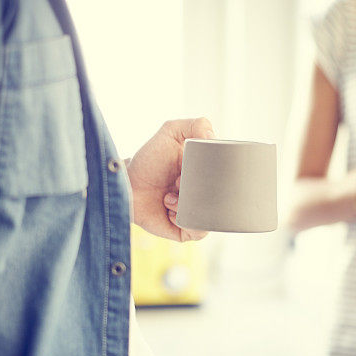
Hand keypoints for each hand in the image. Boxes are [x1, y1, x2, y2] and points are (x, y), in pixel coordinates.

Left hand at [126, 118, 214, 241]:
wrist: (127, 184)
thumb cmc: (148, 160)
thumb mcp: (171, 131)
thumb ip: (196, 124)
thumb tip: (215, 137)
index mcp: (209, 175)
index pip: (228, 177)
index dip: (214, 172)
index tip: (191, 166)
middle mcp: (206, 195)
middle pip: (221, 197)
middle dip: (198, 189)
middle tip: (178, 182)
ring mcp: (198, 214)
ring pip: (211, 215)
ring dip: (190, 204)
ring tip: (170, 197)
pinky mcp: (186, 231)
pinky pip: (199, 231)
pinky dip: (186, 220)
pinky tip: (170, 210)